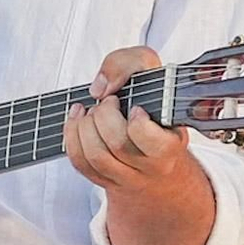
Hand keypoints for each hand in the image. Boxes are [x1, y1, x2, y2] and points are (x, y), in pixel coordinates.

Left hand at [63, 46, 192, 192]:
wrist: (157, 144)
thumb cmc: (155, 103)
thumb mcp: (151, 71)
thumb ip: (128, 64)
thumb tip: (100, 88)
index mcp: (171, 143)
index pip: (150, 139)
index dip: (137, 121)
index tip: (136, 108)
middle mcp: (152, 167)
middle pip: (118, 144)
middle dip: (104, 115)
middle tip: (109, 102)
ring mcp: (128, 177)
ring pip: (97, 157)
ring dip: (85, 126)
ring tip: (91, 111)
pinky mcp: (107, 180)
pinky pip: (82, 165)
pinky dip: (72, 137)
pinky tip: (77, 119)